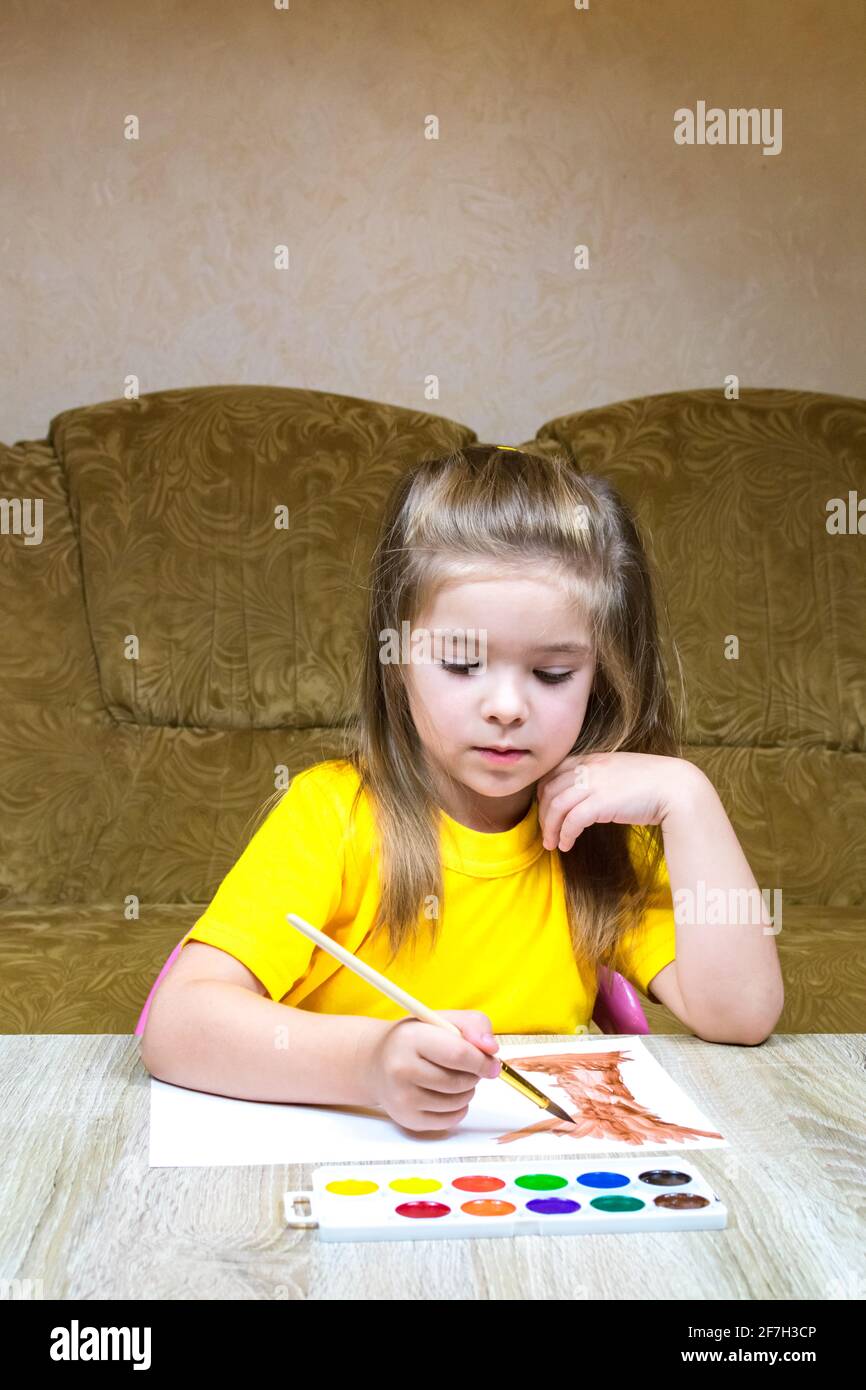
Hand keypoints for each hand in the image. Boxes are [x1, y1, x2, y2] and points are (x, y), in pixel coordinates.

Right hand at [369, 1010, 501, 1133]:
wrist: (376, 1062)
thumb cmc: (415, 1039)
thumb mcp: (441, 1019)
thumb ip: (474, 1025)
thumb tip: (492, 1050)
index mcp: (411, 1038)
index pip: (458, 1054)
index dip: (482, 1060)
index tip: (491, 1062)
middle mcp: (401, 1069)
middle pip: (459, 1081)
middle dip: (474, 1075)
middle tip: (469, 1066)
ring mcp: (402, 1097)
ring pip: (457, 1102)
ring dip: (467, 1090)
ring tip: (455, 1077)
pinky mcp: (407, 1118)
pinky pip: (450, 1120)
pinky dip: (458, 1108)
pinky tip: (447, 1094)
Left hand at [535, 751, 695, 851]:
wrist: (676, 787)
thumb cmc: (653, 783)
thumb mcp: (620, 772)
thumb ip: (601, 777)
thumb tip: (588, 796)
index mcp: (593, 758)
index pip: (554, 771)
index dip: (544, 792)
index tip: (546, 809)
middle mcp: (589, 768)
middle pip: (550, 790)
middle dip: (543, 814)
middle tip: (546, 832)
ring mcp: (594, 784)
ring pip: (556, 806)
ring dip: (550, 828)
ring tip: (552, 844)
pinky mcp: (600, 803)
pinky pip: (571, 821)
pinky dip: (565, 835)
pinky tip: (567, 845)